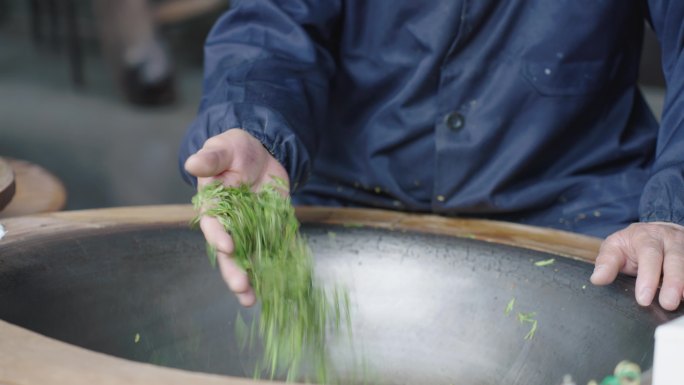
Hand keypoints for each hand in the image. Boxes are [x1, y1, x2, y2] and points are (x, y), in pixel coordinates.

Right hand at [184, 128, 289, 306]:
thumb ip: (211, 158)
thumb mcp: (223, 148)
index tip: (227, 246)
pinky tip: (284, 282)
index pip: (213, 225)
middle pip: (229, 252)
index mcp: (214, 206)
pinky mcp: (273, 227)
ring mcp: (252, 228)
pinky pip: (277, 248)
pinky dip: (281, 263)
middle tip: (240, 289)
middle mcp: (231, 223)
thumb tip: (193, 163)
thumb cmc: (234, 150)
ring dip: (252, 278)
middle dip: (233, 270)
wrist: (262, 151)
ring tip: (252, 299)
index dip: (218, 236)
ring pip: (250, 257)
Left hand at [591, 222, 683, 310]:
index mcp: (647, 237)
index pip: (649, 255)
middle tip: (668, 304)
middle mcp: (670, 241)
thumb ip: (606, 263)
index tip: (643, 299)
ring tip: (682, 301)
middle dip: (673, 282)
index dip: (647, 277)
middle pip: (675, 259)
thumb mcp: (614, 247)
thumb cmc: (632, 244)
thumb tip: (597, 279)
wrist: (656, 232)